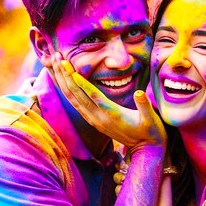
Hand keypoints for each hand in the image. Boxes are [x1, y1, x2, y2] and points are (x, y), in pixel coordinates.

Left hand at [51, 52, 166, 150]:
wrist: (145, 149)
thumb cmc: (151, 132)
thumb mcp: (151, 119)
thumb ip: (144, 105)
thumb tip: (139, 92)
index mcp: (112, 114)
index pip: (92, 95)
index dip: (80, 82)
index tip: (69, 67)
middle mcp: (99, 117)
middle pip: (76, 95)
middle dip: (65, 75)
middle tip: (56, 56)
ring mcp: (94, 120)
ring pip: (72, 99)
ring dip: (62, 81)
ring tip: (54, 64)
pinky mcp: (93, 121)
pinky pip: (76, 104)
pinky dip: (67, 90)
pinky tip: (62, 81)